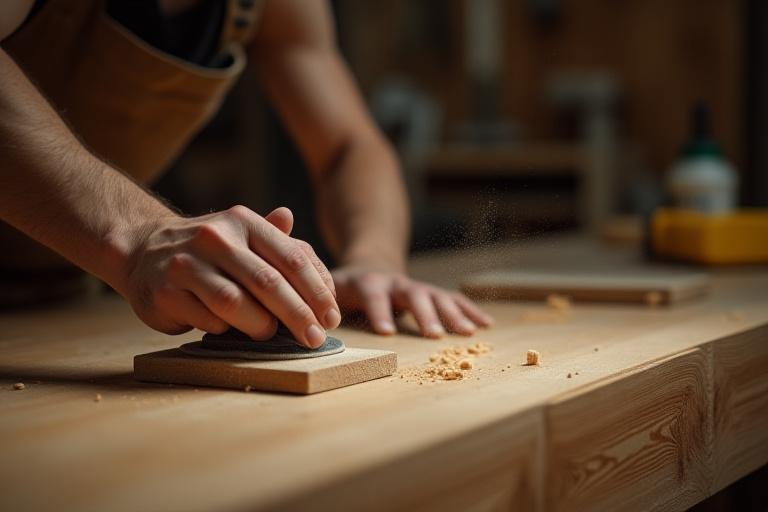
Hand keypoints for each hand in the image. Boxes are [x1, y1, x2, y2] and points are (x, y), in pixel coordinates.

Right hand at [118, 206, 338, 347]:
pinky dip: (224, 329)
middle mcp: (215, 237)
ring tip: (268, 333)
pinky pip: (206, 319)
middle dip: (298, 316)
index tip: (331, 317)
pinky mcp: (164, 292)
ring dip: (260, 325)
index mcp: (243, 221)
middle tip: (315, 338)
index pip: (291, 257)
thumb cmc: (210, 252)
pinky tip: (227, 328)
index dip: (317, 291)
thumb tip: (298, 224)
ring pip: (235, 303)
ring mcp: (186, 264)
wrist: (142, 250)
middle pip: (268, 282)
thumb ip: (278, 240)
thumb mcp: (244, 236)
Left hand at [331, 265, 492, 337]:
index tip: (386, 333)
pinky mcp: (433, 292)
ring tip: (468, 334)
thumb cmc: (346, 284)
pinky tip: (486, 325)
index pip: (374, 296)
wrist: (371, 263)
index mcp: (369, 283)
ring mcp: (418, 286)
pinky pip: (455, 300)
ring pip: (439, 297)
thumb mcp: (329, 286)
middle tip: (434, 335)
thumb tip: (311, 320)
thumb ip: (321, 299)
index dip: (379, 313)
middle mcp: (397, 283)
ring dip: (454, 315)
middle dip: (424, 315)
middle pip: (413, 296)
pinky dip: (470, 311)